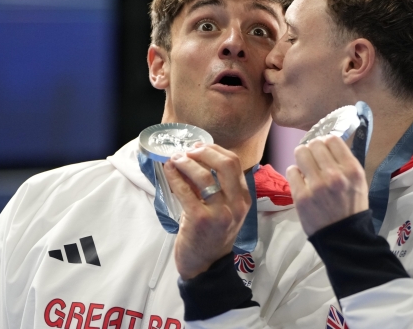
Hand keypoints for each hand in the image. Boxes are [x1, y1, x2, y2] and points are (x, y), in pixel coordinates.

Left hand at [163, 144, 250, 279]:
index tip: (199, 146)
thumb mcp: (224, 209)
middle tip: (187, 150)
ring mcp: (220, 212)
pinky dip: (175, 177)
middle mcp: (236, 204)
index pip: (234, 163)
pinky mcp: (200, 219)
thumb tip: (196, 158)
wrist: (205, 266)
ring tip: (175, 159)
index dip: (215, 149)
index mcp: (244, 198)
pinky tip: (168, 171)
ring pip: (204, 175)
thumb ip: (218, 187)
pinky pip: (186, 191)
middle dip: (203, 151)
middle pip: (225, 163)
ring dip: (186, 162)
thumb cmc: (212, 235)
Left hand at [287, 135, 368, 235]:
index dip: (326, 142)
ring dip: (302, 158)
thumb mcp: (358, 181)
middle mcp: (335, 175)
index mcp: (352, 170)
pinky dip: (295, 174)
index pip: (332, 139)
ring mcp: (316, 186)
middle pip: (314, 144)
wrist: (343, 237)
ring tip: (305, 168)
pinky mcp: (301, 196)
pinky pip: (291, 171)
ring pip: (300, 153)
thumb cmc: (351, 207)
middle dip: (312, 149)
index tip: (324, 149)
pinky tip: (301, 181)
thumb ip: (344, 162)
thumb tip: (326, 143)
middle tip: (313, 159)